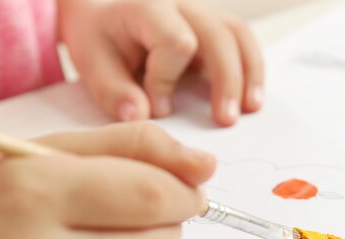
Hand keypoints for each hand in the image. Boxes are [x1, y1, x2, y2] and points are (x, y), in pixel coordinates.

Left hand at [58, 0, 263, 125]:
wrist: (105, 21)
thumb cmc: (101, 41)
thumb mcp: (92, 63)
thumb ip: (113, 91)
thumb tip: (140, 116)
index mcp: (147, 7)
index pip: (175, 41)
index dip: (169, 79)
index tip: (158, 109)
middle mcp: (180, 6)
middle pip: (218, 35)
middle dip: (225, 80)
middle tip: (225, 120)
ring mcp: (201, 15)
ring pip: (238, 35)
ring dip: (248, 74)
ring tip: (250, 109)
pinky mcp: (213, 31)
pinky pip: (243, 43)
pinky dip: (252, 71)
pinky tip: (252, 99)